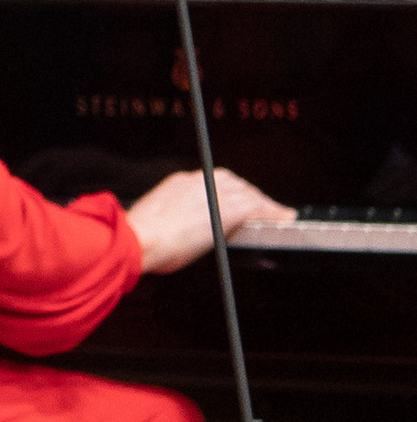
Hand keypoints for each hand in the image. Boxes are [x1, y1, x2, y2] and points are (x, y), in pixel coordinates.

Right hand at [127, 169, 292, 274]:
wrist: (137, 240)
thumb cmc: (140, 240)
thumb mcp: (156, 222)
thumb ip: (173, 221)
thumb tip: (178, 233)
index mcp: (179, 183)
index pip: (213, 181)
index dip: (231, 191)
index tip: (237, 199)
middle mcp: (197, 181)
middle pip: (234, 183)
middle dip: (250, 194)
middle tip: (262, 207)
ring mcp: (213, 193)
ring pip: (247, 192)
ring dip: (262, 203)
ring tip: (276, 212)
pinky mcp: (226, 209)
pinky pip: (257, 207)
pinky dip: (273, 211)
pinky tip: (284, 217)